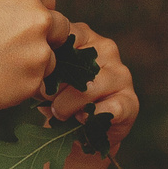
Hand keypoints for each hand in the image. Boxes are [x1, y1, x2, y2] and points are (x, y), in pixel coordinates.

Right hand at [0, 0, 70, 115]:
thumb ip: (11, 6)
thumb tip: (28, 11)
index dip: (36, 12)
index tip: (22, 23)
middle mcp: (39, 19)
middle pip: (61, 26)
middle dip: (46, 36)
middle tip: (18, 47)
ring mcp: (39, 51)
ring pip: (50, 57)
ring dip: (34, 62)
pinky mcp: (35, 79)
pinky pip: (38, 81)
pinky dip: (23, 82)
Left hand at [47, 21, 137, 151]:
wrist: (80, 132)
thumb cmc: (59, 99)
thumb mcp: (46, 79)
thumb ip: (43, 68)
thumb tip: (36, 75)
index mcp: (84, 37)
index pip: (62, 35)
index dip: (45, 62)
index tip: (37, 78)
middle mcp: (107, 49)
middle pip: (73, 64)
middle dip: (53, 88)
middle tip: (47, 101)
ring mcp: (121, 74)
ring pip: (88, 88)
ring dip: (67, 106)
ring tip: (59, 114)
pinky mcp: (131, 101)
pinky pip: (110, 108)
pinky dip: (91, 118)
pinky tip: (81, 120)